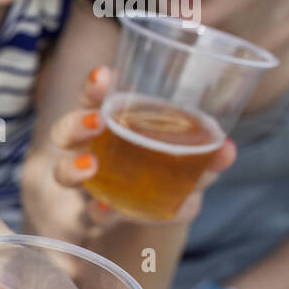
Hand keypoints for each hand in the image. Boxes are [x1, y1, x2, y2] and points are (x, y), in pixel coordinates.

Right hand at [50, 66, 235, 226]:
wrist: (160, 208)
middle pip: (64, 131)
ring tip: (89, 167)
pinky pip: (90, 213)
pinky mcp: (96, 213)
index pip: (92, 97)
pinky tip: (105, 208)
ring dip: (71, 168)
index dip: (93, 86)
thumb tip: (226, 149)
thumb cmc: (169, 166)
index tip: (103, 74)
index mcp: (108, 120)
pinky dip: (100, 211)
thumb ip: (206, 153)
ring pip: (62, 172)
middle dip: (74, 124)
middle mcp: (88, 148)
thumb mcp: (191, 156)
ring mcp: (88, 183)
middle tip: (97, 121)